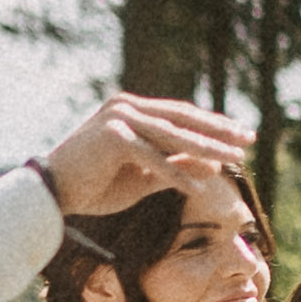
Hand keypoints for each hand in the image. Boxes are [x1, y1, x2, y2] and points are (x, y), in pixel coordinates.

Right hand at [35, 89, 256, 218]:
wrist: (50, 194)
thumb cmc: (94, 186)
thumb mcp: (143, 177)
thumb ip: (175, 167)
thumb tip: (213, 166)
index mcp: (132, 109)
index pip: (181, 114)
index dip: (213, 124)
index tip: (241, 135)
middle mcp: (126, 107)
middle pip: (183, 119)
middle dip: (219, 131)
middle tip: (249, 139)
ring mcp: (118, 118)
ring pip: (172, 135)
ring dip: (206, 149)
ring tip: (234, 159)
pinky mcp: (112, 137)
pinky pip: (152, 158)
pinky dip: (175, 173)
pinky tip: (199, 187)